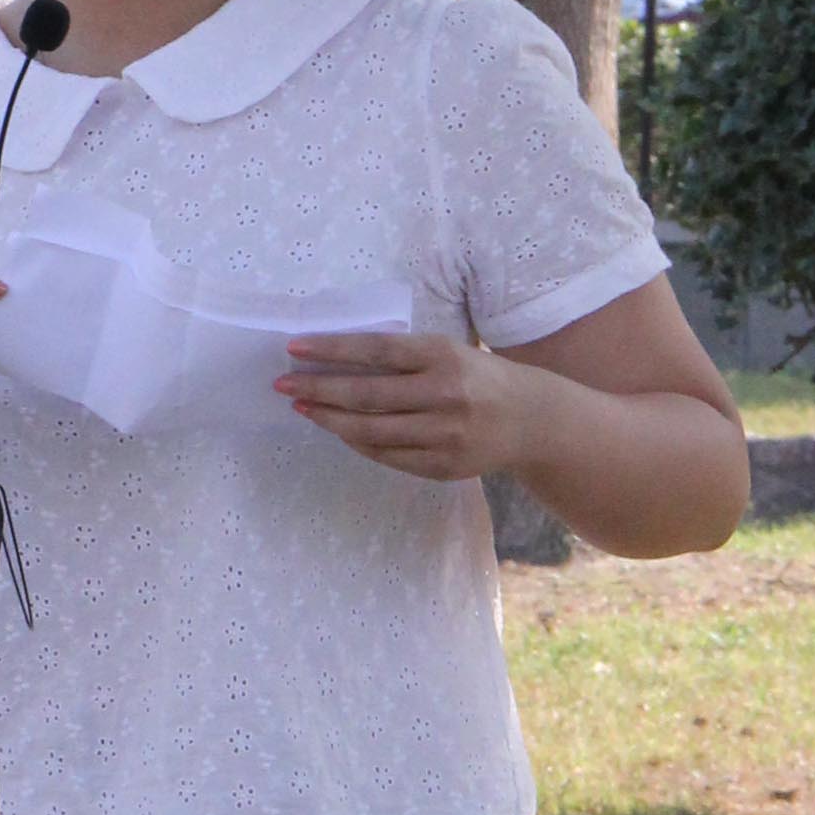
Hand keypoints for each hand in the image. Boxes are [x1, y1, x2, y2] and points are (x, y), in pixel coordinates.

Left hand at [276, 327, 526, 478]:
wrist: (530, 420)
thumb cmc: (477, 377)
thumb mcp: (448, 352)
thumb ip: (402, 356)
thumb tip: (336, 358)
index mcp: (443, 356)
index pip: (376, 350)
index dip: (333, 349)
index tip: (295, 347)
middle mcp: (444, 395)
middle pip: (366, 394)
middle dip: (318, 389)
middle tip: (284, 385)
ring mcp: (444, 435)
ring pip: (371, 431)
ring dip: (330, 420)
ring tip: (304, 409)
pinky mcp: (442, 466)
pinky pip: (387, 456)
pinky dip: (358, 443)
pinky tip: (340, 430)